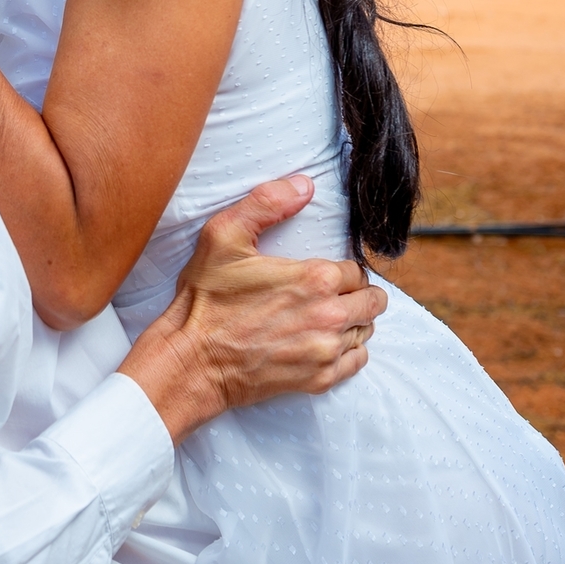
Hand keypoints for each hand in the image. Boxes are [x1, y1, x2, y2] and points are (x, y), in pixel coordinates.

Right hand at [119, 175, 384, 441]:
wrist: (192, 361)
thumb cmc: (206, 300)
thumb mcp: (223, 236)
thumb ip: (266, 202)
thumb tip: (304, 184)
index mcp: (315, 279)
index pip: (356, 269)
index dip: (340, 269)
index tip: (323, 272)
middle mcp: (330, 316)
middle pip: (372, 301)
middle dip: (357, 293)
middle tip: (330, 293)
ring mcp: (326, 351)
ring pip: (366, 330)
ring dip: (353, 321)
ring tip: (325, 316)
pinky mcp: (319, 379)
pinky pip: (357, 361)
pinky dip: (348, 351)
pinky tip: (325, 341)